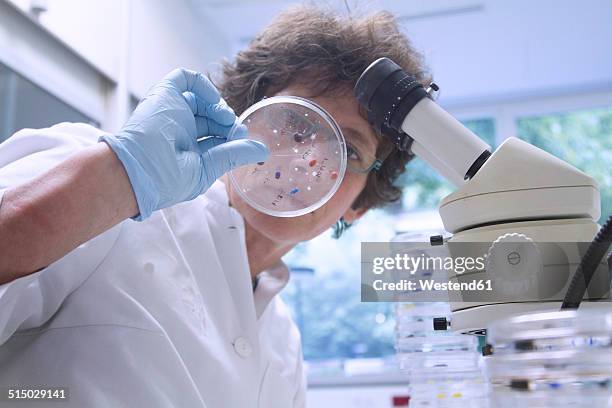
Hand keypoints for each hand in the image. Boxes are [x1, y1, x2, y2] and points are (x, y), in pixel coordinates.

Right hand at [100, 68, 267, 219]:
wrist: (138, 170)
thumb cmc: (167, 179)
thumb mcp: (208, 168)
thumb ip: (235, 155)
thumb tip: (263, 150)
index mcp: (187, 152)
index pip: (216, 138)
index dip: (232, 136)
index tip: (242, 140)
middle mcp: (179, 131)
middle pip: (212, 118)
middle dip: (228, 122)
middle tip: (236, 130)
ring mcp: (172, 112)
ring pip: (201, 100)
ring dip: (219, 107)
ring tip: (225, 119)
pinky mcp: (164, 95)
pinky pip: (184, 79)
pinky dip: (203, 85)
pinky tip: (213, 102)